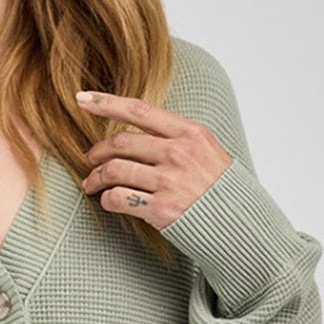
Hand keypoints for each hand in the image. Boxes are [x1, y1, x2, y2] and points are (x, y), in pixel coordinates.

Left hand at [76, 90, 232, 229]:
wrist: (240, 223)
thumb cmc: (219, 187)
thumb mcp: (207, 150)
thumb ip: (176, 137)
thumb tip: (138, 130)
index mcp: (189, 133)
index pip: (139, 110)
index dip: (106, 103)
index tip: (83, 100)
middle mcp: (178, 153)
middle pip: (120, 143)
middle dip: (96, 151)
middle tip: (89, 160)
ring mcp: (169, 181)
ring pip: (113, 170)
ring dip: (94, 178)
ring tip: (90, 184)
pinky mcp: (162, 209)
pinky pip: (119, 199)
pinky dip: (107, 200)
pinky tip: (108, 201)